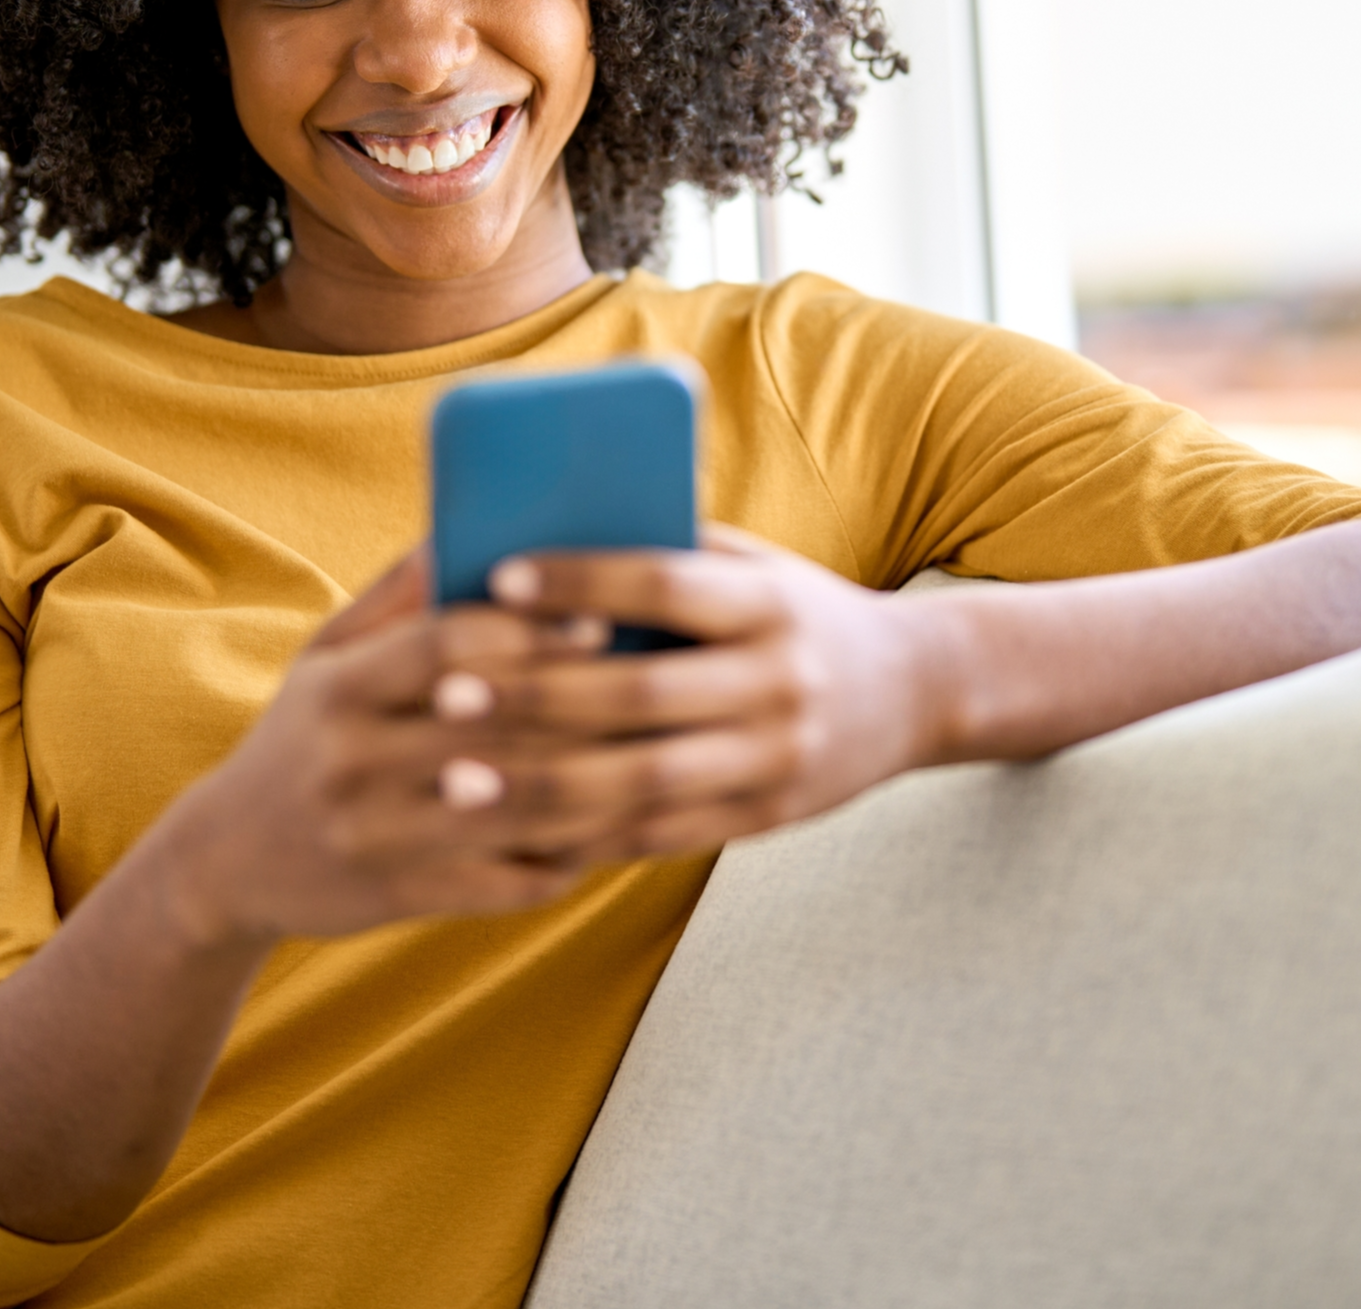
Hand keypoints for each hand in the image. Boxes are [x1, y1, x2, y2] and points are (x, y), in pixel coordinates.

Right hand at [148, 547, 646, 944]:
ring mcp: (377, 834)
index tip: (598, 622)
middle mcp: (351, 760)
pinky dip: (570, 856)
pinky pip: (508, 879)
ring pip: (514, 806)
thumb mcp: (327, 655)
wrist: (228, 861)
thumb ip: (399, 593)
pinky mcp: (402, 898)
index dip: (525, 630)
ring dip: (596, 783)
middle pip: (493, 724)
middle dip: (584, 704)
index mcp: (338, 688)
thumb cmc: (304, 735)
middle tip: (663, 688)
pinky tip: (615, 831)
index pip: (443, 645)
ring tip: (659, 756)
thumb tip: (470, 518)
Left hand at [444, 528, 949, 861]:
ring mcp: (774, 759)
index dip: (579, 580)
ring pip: (644, 782)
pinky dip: (585, 835)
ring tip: (457, 782)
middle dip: (536, 697)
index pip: (664, 583)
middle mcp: (778, 681)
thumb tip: (544, 525)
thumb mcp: (753, 566)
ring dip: (543, 785)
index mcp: (769, 602)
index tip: (496, 578)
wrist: (913, 692)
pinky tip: (515, 830)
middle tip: (447, 693)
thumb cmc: (795, 610)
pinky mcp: (765, 819)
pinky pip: (662, 836)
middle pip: (642, 694)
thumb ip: (667, 553)